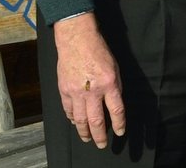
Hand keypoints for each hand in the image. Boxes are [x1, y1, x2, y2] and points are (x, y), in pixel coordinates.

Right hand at [54, 12, 124, 146]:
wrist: (77, 40)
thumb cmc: (99, 51)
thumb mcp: (115, 68)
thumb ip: (115, 87)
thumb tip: (113, 105)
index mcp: (109, 83)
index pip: (116, 110)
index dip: (119, 124)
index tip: (120, 132)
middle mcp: (93, 90)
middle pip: (97, 120)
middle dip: (100, 135)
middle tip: (101, 144)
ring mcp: (76, 92)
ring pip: (80, 119)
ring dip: (84, 132)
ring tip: (87, 138)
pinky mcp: (64, 90)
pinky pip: (68, 110)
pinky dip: (72, 118)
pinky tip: (75, 123)